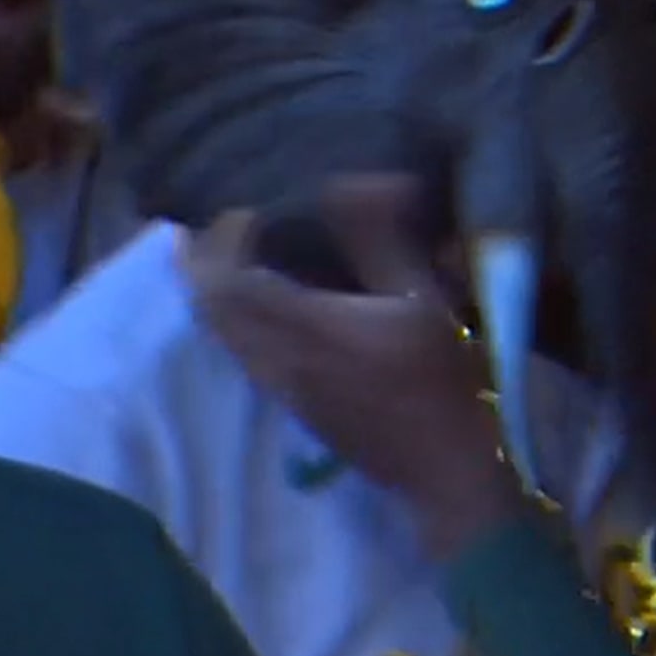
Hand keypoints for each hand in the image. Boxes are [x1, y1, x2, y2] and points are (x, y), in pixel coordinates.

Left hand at [178, 176, 528, 560]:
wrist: (450, 473)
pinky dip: (235, 317)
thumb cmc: (450, 383)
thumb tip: (352, 183)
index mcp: (308, 330)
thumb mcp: (427, 301)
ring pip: (220, 332)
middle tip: (228, 221)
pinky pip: (240, 351)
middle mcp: (278, 360)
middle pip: (209, 304)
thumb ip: (382, 241)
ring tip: (238, 253)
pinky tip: (267, 300)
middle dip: (205, 258)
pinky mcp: (292, 405)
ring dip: (217, 289)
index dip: (224, 235)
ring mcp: (281, 388)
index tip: (250, 205)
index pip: (228, 277)